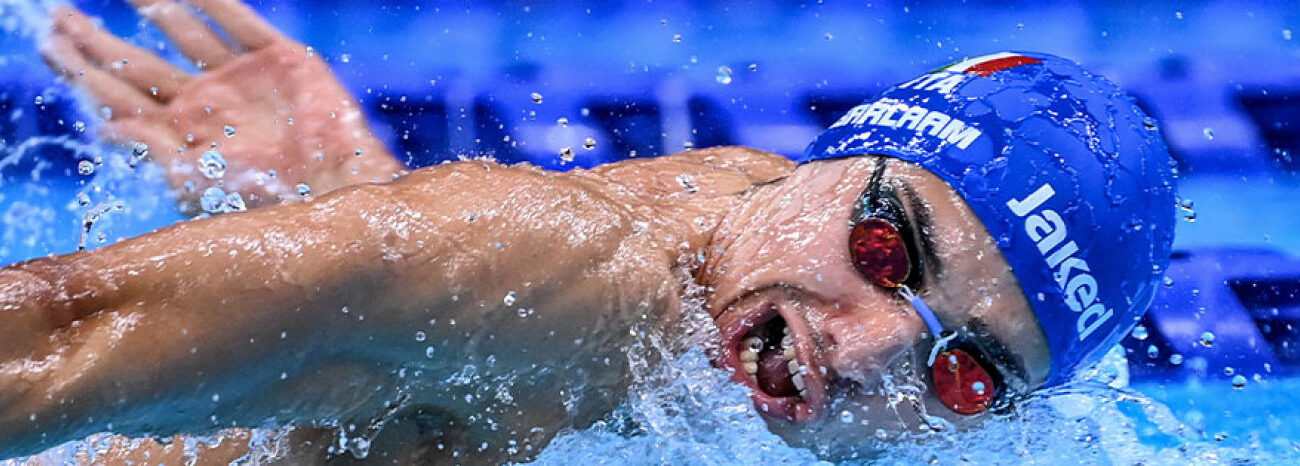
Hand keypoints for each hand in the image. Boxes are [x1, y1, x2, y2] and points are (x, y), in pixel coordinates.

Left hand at [40, 0, 402, 213]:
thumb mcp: (196, 182)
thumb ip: (151, 147)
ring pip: (184, 31)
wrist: (337, 195)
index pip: (121, 94)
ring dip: (149, 5)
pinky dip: (212, 0)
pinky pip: (240, 20)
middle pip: (140, 62)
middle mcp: (209, 103)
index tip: (47, 43)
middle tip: (58, 15)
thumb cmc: (270, 203)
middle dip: (98, 39)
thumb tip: (101, 125)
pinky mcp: (283, 59)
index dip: (82, 69)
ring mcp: (244, 78)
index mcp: (184, 136)